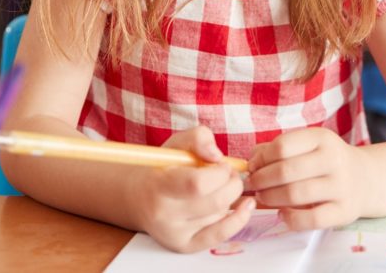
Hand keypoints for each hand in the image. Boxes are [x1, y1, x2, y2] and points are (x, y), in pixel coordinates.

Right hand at [133, 127, 252, 252]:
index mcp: (159, 186)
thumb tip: (216, 156)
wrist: (139, 198)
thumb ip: (199, 138)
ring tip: (219, 188)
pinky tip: (246, 206)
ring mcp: (174, 234)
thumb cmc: (162, 168)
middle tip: (229, 175)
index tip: (221, 165)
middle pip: (215, 202)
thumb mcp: (176, 144)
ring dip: (229, 198)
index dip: (219, 172)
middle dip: (232, 184)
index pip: (197, 184)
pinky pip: (220, 236)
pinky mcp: (184, 246)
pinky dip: (238, 220)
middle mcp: (164, 215)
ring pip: (219, 215)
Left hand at [246, 128, 370, 230]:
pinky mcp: (344, 211)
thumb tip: (250, 162)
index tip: (253, 166)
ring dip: (270, 198)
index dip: (261, 158)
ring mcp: (341, 186)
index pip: (282, 146)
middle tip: (253, 185)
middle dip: (261, 180)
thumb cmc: (324, 161)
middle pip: (286, 171)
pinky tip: (282, 214)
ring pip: (295, 194)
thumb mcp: (307, 145)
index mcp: (322, 138)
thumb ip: (276, 149)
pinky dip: (290, 219)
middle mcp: (334, 159)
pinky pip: (311, 219)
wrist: (365, 179)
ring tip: (262, 198)